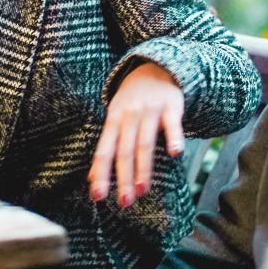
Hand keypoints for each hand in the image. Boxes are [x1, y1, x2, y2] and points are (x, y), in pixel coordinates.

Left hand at [88, 62, 183, 206]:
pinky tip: (176, 153)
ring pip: (145, 142)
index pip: (104, 151)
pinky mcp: (171, 106)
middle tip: (125, 202)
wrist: (155, 67)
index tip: (98, 196)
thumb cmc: (132, 101)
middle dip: (123, 177)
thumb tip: (91, 179)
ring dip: (144, 167)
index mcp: (113, 120)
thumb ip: (106, 148)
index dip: (100, 174)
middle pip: (124, 150)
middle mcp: (129, 116)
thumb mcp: (115, 119)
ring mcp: (150, 110)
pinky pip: (172, 124)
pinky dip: (174, 137)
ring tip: (142, 190)